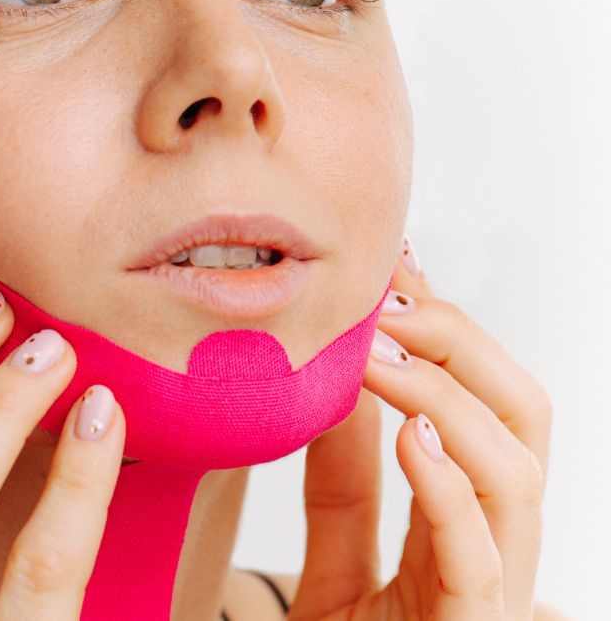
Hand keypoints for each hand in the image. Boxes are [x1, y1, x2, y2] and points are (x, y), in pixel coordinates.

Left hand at [293, 235, 552, 619]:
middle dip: (468, 345)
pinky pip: (479, 563)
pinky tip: (409, 438)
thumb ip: (342, 482)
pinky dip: (451, 491)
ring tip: (383, 352)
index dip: (446, 336)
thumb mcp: (332, 563)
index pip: (478, 413)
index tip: (396, 268)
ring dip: (452, 399)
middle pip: (522, 426)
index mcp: (458, 537)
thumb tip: (340, 379)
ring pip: (517, 478)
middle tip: (393, 297)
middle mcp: (489, 562)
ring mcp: (487, 603)